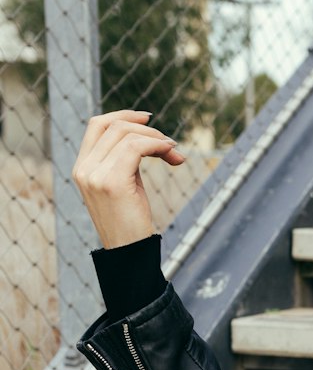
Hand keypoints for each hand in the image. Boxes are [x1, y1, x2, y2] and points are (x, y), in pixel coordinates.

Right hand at [72, 108, 185, 248]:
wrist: (129, 254)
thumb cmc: (130, 222)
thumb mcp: (123, 184)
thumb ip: (123, 160)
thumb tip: (145, 136)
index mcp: (82, 167)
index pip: (97, 125)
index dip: (123, 115)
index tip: (147, 119)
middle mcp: (83, 169)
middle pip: (114, 126)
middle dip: (147, 130)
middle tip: (170, 145)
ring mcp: (94, 175)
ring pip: (126, 134)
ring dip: (156, 138)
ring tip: (174, 152)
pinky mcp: (111, 182)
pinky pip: (136, 147)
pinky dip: (157, 145)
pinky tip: (171, 155)